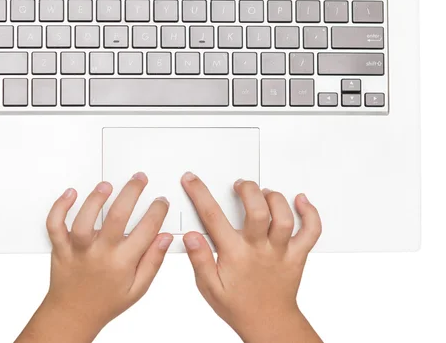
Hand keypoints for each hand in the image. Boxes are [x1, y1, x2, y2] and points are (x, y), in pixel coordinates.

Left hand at [16, 173, 172, 342]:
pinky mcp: (60, 248)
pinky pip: (55, 225)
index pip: (146, 231)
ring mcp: (78, 251)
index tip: (161, 201)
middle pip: (117, 218)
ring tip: (106, 186)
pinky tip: (70, 194)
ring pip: (84, 221)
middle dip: (132, 193)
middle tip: (139, 179)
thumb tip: (165, 238)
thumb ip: (153, 261)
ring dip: (95, 200)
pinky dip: (59, 208)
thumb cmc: (106, 301)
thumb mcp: (138, 288)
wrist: (73, 314)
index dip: (157, 212)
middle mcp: (100, 254)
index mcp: (122, 263)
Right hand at [180, 172, 322, 342]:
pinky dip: (310, 213)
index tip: (192, 180)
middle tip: (239, 185)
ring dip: (274, 198)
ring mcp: (281, 251)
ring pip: (284, 217)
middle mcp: (260, 249)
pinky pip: (311, 231)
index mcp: (235, 255)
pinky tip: (301, 201)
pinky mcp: (298, 255)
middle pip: (257, 210)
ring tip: (264, 193)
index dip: (200, 194)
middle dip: (247, 189)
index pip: (213, 217)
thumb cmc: (239, 305)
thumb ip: (200, 259)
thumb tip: (192, 236)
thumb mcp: (209, 286)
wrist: (269, 323)